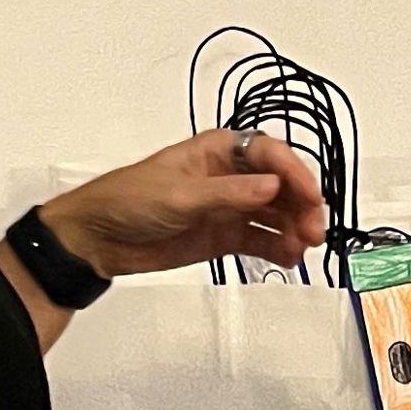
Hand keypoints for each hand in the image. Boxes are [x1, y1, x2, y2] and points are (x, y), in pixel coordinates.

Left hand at [43, 131, 328, 277]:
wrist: (97, 239)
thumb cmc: (128, 201)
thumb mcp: (179, 195)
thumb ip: (227, 194)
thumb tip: (271, 186)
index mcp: (217, 151)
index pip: (269, 155)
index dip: (294, 174)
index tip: (310, 197)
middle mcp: (230, 176)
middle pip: (280, 186)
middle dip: (300, 207)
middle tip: (313, 232)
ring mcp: (229, 208)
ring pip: (275, 215)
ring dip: (293, 230)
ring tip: (301, 249)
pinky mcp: (224, 236)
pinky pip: (261, 240)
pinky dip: (278, 248)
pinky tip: (289, 258)